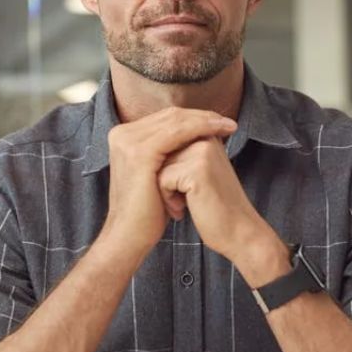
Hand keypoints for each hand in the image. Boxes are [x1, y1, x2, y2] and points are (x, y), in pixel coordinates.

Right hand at [100, 108, 237, 256]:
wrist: (130, 236)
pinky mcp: (140, 152)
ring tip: (229, 126)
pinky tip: (218, 132)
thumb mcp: (157, 174)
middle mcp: (122, 134)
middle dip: (202, 116)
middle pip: (170, 115)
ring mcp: (129, 141)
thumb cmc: (148, 211)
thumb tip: (196, 136)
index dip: (194, 117)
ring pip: (175, 120)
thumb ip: (168, 152)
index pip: (165, 118)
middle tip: (228, 122)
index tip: (219, 122)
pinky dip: (200, 129)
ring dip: (206, 120)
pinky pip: (177, 132)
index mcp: (124, 136)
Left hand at [157, 137, 289, 282]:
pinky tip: (184, 208)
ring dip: (165, 190)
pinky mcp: (197, 169)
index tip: (189, 187)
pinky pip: (162, 180)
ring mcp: (202, 151)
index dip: (169, 171)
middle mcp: (205, 137)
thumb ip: (180, 154)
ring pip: (159, 167)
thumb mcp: (198, 172)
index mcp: (206, 134)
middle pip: (160, 155)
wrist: (238, 232)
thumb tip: (150, 147)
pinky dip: (168, 198)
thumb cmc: (214, 206)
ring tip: (186, 203)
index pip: (167, 144)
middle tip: (186, 198)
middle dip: (166, 180)